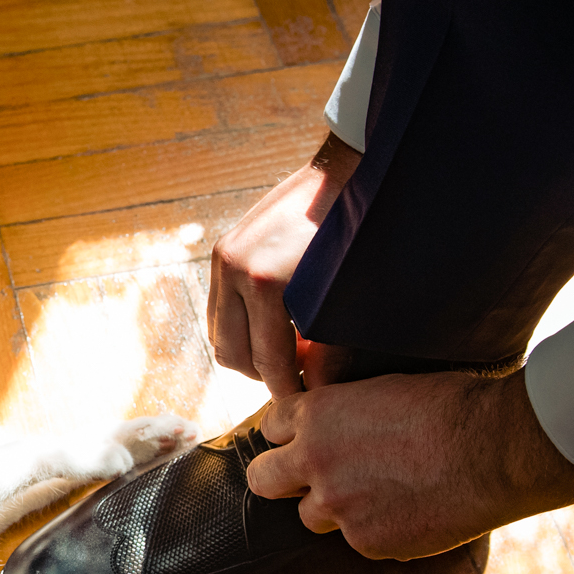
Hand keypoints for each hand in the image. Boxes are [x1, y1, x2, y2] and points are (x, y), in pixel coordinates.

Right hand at [208, 133, 360, 396]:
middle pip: (232, 355)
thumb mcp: (345, 293)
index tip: (302, 402)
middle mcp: (234, 270)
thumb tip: (320, 388)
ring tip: (284, 351)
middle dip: (262, 374)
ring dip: (247, 352)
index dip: (285, 388)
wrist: (344, 171)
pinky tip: (272, 324)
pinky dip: (239, 326)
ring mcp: (223, 258)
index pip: (267, 360)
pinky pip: (218, 308)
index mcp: (265, 282)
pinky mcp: (221, 249)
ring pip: (219, 335)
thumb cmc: (355, 233)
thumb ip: (329, 343)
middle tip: (295, 378)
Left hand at [244, 372, 573, 558]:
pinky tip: (411, 510)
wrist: (496, 449)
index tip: (308, 437)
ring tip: (380, 492)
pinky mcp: (366, 542)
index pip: (271, 427)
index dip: (291, 433)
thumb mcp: (385, 388)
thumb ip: (346, 409)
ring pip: (310, 516)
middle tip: (314, 476)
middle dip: (281, 478)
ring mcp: (338, 507)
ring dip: (334, 508)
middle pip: (263, 480)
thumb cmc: (454, 405)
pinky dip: (377, 530)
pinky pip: (357, 540)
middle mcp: (315, 462)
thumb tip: (336, 420)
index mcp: (317, 414)